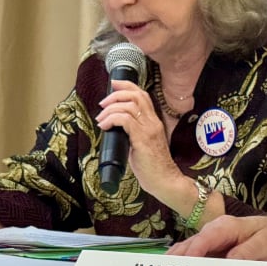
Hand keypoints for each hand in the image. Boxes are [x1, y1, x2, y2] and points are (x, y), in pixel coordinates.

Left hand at [96, 79, 177, 195]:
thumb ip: (133, 134)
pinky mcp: (142, 139)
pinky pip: (125, 120)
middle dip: (116, 94)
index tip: (114, 84)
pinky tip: (105, 126)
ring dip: (110, 109)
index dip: (127, 86)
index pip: (143, 95)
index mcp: (154, 122)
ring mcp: (149, 130)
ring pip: (128, 106)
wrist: (165, 180)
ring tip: (101, 119)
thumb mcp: (143, 145)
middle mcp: (153, 122)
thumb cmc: (153, 167)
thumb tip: (115, 129)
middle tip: (103, 104)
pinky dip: (111, 119)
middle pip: (136, 95)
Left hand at [168, 211, 266, 262]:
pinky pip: (255, 245)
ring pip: (224, 235)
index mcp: (225, 235)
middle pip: (203, 236)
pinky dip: (243, 254)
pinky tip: (233, 263)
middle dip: (186, 252)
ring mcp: (254, 229)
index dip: (177, 256)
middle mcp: (235, 228)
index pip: (194, 243)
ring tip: (192, 264)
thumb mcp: (245, 263)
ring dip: (207, 249)